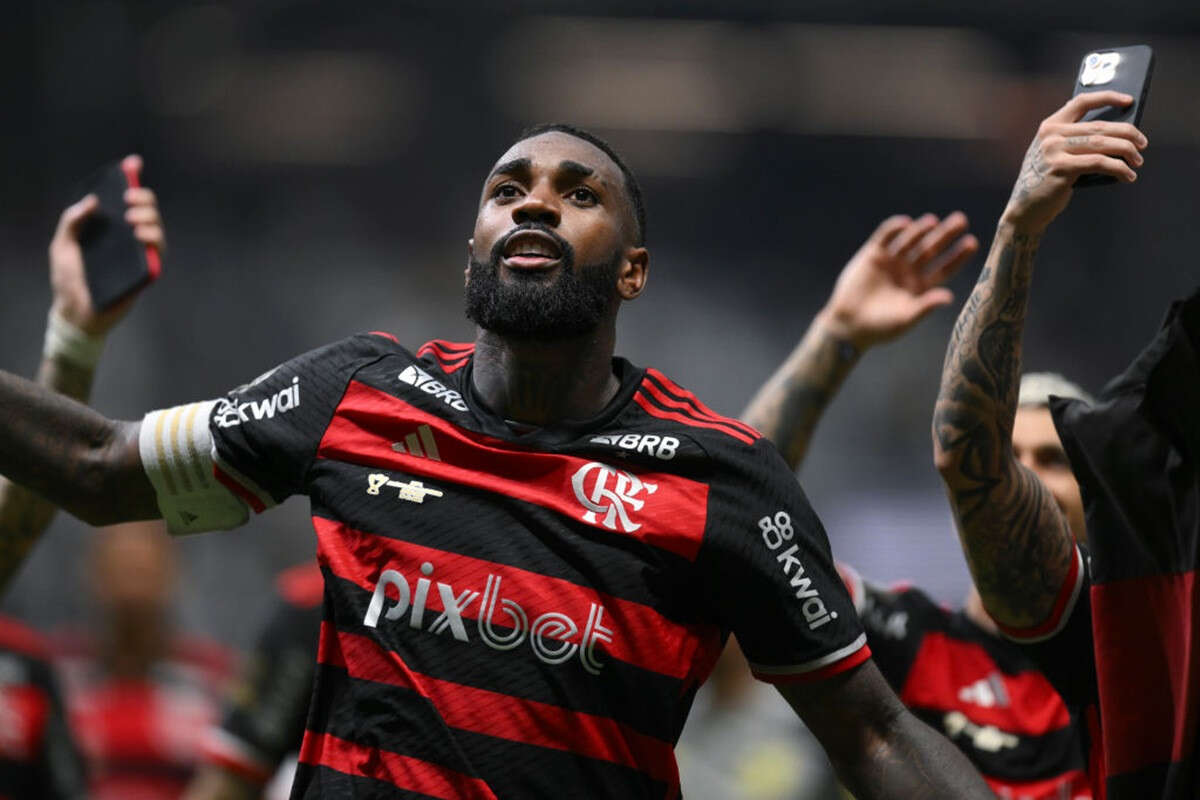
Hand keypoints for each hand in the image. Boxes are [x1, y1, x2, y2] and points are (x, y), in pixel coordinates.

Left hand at [49, 154, 165, 336]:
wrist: (76, 312)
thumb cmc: (69, 279)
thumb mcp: (62, 245)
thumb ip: (73, 221)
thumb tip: (93, 200)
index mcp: (109, 228)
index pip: (124, 200)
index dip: (131, 178)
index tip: (133, 164)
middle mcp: (128, 238)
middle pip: (147, 210)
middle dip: (143, 199)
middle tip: (128, 200)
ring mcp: (139, 254)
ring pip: (158, 229)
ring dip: (150, 219)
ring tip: (133, 221)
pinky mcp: (147, 272)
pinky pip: (159, 253)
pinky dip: (154, 241)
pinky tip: (141, 237)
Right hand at [819, 213, 977, 350]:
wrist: (848, 325)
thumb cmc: (880, 327)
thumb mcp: (906, 319)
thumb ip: (925, 306)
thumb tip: (949, 297)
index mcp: (921, 286)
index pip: (945, 267)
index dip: (958, 255)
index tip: (972, 242)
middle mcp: (909, 270)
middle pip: (931, 248)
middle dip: (945, 235)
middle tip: (961, 220)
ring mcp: (891, 261)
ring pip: (910, 240)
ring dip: (921, 230)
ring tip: (932, 222)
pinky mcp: (872, 255)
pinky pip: (885, 237)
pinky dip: (894, 229)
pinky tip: (906, 223)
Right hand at [1001, 91, 1147, 232]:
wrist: (1025, 209)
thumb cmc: (1045, 181)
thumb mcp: (1054, 154)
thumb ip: (1074, 140)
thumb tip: (1116, 135)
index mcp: (1050, 126)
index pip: (1081, 102)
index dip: (1108, 98)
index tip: (1128, 101)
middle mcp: (1051, 135)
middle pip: (1099, 126)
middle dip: (1127, 134)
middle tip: (1142, 144)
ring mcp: (1054, 151)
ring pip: (1102, 143)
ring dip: (1127, 151)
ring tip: (1138, 161)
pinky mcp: (1061, 168)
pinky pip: (1099, 163)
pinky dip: (1118, 169)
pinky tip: (1127, 176)